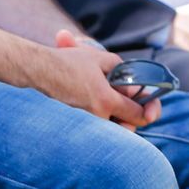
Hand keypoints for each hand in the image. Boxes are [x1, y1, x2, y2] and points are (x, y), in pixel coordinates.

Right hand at [35, 30, 159, 129]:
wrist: (37, 70)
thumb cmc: (68, 62)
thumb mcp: (102, 59)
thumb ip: (125, 72)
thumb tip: (134, 87)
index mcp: (106, 101)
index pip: (140, 116)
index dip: (150, 109)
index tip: (151, 106)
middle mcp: (97, 117)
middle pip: (128, 127)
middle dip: (132, 116)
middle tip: (127, 100)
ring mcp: (85, 123)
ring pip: (113, 129)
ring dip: (117, 118)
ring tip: (108, 98)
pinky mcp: (75, 125)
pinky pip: (97, 127)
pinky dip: (102, 117)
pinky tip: (93, 101)